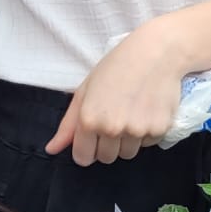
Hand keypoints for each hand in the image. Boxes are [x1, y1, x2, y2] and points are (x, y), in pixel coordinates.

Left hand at [46, 20, 185, 166]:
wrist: (156, 53)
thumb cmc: (116, 67)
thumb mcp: (85, 90)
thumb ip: (68, 124)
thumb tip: (51, 150)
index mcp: (90, 120)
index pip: (83, 158)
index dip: (87, 149)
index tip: (93, 139)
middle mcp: (113, 128)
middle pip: (107, 158)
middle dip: (108, 145)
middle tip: (115, 120)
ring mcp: (137, 130)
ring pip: (128, 153)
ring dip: (128, 141)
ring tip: (132, 114)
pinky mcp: (159, 129)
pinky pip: (148, 143)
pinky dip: (146, 132)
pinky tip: (147, 110)